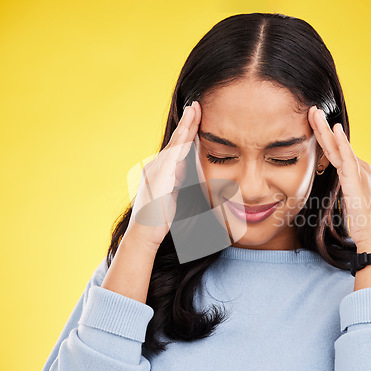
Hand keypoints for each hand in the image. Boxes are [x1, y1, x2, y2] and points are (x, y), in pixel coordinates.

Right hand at [127, 101, 201, 246]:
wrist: (143, 235)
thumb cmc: (158, 218)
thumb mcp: (173, 195)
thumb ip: (178, 181)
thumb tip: (187, 171)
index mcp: (161, 170)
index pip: (177, 146)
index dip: (187, 130)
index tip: (196, 115)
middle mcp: (156, 167)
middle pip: (176, 141)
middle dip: (187, 122)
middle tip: (196, 104)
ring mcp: (156, 172)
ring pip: (174, 146)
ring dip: (185, 128)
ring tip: (194, 111)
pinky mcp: (159, 180)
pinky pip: (172, 159)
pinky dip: (180, 145)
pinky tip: (188, 134)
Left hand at [308, 106, 370, 249]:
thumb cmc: (367, 217)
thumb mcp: (367, 196)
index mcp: (356, 169)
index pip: (335, 150)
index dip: (324, 136)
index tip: (313, 122)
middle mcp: (358, 166)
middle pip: (334, 144)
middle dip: (322, 127)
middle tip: (312, 110)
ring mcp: (357, 171)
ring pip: (337, 146)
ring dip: (326, 128)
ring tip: (315, 113)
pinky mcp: (355, 178)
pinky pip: (347, 157)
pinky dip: (341, 142)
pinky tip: (335, 129)